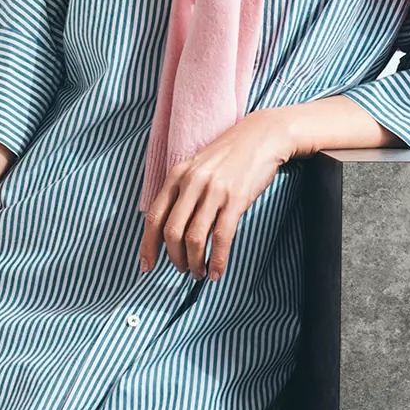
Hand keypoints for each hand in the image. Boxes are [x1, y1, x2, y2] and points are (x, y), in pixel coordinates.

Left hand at [139, 108, 296, 279]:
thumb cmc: (229, 156)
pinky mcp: (236, 199)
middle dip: (174, 258)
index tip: (147, 266)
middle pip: (171, 231)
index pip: (153, 217)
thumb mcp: (197, 168)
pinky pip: (221, 237)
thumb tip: (172, 231)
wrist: (262, 136)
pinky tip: (217, 271)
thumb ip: (182, 193)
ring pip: (194, 238)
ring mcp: (213, 191)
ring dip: (195, 262)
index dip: (148, 246)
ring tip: (199, 273)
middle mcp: (191, 183)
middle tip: (181, 270)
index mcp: (176, 176)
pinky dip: (218, 260)